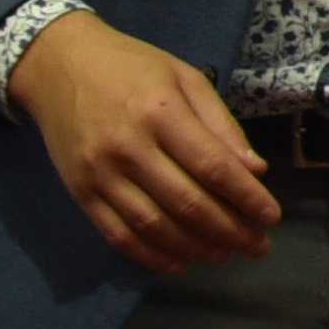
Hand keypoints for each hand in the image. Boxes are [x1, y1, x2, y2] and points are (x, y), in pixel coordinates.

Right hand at [7, 9, 279, 270]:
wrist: (57, 65)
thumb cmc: (130, 67)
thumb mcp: (184, 78)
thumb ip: (221, 125)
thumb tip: (254, 171)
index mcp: (160, 113)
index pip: (212, 167)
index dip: (246, 197)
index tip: (272, 216)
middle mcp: (128, 147)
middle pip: (187, 203)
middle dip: (230, 231)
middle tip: (257, 245)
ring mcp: (100, 175)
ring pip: (155, 226)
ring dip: (196, 248)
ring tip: (225, 254)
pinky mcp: (80, 193)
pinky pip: (119, 235)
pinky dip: (152, 256)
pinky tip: (180, 262)